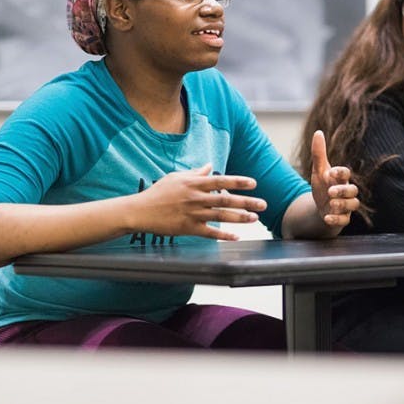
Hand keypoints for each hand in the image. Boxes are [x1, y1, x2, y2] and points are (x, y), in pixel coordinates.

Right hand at [136, 164, 266, 240]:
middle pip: (226, 200)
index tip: (254, 183)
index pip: (221, 181)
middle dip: (247, 202)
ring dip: (240, 218)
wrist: (140, 211)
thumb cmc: (158, 192)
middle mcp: (196, 198)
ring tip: (254, 218)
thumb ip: (195, 173)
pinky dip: (224, 235)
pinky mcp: (188, 228)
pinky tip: (236, 236)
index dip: (239, 182)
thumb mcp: (176, 177)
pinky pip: (210, 233)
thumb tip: (210, 166)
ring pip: (221, 216)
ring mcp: (193, 214)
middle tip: (264, 204)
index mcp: (194, 184)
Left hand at [310, 130, 359, 228]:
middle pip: (352, 190)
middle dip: (342, 190)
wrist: (321, 208)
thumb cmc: (323, 187)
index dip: (341, 172)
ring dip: (342, 205)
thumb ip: (319, 153)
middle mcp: (346, 192)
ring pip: (352, 205)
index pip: (346, 173)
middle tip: (331, 192)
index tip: (332, 172)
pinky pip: (344, 220)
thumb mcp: (318, 171)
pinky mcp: (342, 219)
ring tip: (331, 204)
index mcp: (341, 179)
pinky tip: (327, 218)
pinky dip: (336, 219)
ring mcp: (346, 206)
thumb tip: (318, 132)